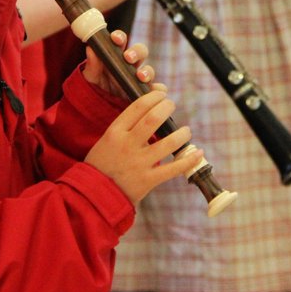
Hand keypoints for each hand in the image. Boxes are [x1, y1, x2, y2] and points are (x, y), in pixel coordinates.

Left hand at [80, 28, 161, 95]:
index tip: (116, 39)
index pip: (121, 40)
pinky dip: (158, 89)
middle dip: (136, 52)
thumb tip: (91, 49)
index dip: (120, 37)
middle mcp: (131, 64)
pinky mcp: (146, 92)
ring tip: (141, 77)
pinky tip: (155, 91)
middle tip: (128, 57)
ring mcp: (140, 78)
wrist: (99, 107)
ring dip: (147, 71)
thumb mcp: (90, 76)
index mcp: (116, 55)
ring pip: (149, 69)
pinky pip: (157, 89)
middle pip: (140, 51)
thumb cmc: (96, 86)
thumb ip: (92, 64)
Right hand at [84, 89, 198, 205]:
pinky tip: (198, 152)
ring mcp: (139, 163)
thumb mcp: (106, 140)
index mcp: (115, 132)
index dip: (154, 97)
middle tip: (172, 106)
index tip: (162, 95)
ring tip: (186, 131)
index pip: (138, 106)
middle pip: (154, 119)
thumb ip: (126, 127)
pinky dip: (189, 159)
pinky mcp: (148, 180)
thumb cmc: (100, 165)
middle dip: (167, 107)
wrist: (92, 196)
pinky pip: (174, 168)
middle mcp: (127, 145)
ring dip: (182, 134)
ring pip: (168, 142)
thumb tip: (152, 110)